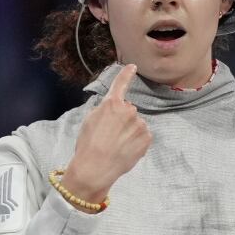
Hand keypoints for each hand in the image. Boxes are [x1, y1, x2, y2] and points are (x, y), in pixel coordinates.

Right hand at [62, 64, 152, 211]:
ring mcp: (140, 124)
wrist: (95, 168)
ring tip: (116, 145)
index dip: (126, 74)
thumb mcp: (90, 120)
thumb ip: (104, 109)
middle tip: (109, 135)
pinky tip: (125, 150)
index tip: (133, 66)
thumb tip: (113, 108)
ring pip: (135, 124)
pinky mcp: (147, 137)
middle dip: (122, 119)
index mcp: (112, 104)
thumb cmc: (87, 145)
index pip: (120, 84)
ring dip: (129, 132)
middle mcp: (129, 110)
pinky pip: (142, 136)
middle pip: (128, 110)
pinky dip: (136, 142)